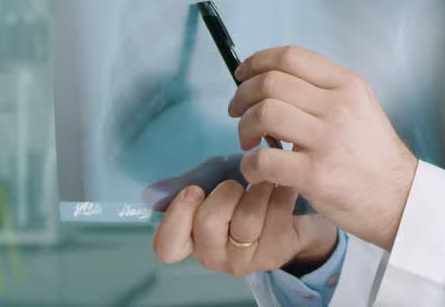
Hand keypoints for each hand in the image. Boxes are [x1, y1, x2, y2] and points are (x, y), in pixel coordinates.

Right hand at [152, 180, 338, 276]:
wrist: (293, 206)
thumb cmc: (247, 192)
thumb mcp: (215, 183)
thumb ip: (188, 185)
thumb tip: (151, 193)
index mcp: (191, 239)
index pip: (167, 247)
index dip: (177, 216)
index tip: (195, 190)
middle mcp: (213, 256)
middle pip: (207, 222)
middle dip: (227, 191)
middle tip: (240, 184)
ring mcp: (244, 261)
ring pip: (245, 220)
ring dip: (258, 190)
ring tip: (266, 183)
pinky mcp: (274, 255)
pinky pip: (275, 217)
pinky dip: (280, 193)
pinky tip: (283, 189)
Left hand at [229, 46, 417, 250]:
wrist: (399, 197)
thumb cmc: (373, 155)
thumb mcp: (360, 107)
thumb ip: (323, 91)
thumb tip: (273, 81)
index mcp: (347, 85)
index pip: (290, 57)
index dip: (256, 62)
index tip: (243, 75)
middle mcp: (338, 106)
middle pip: (270, 83)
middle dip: (242, 96)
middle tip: (238, 113)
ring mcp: (327, 139)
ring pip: (264, 113)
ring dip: (243, 127)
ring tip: (248, 141)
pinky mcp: (315, 174)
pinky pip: (263, 158)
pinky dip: (249, 164)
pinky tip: (256, 170)